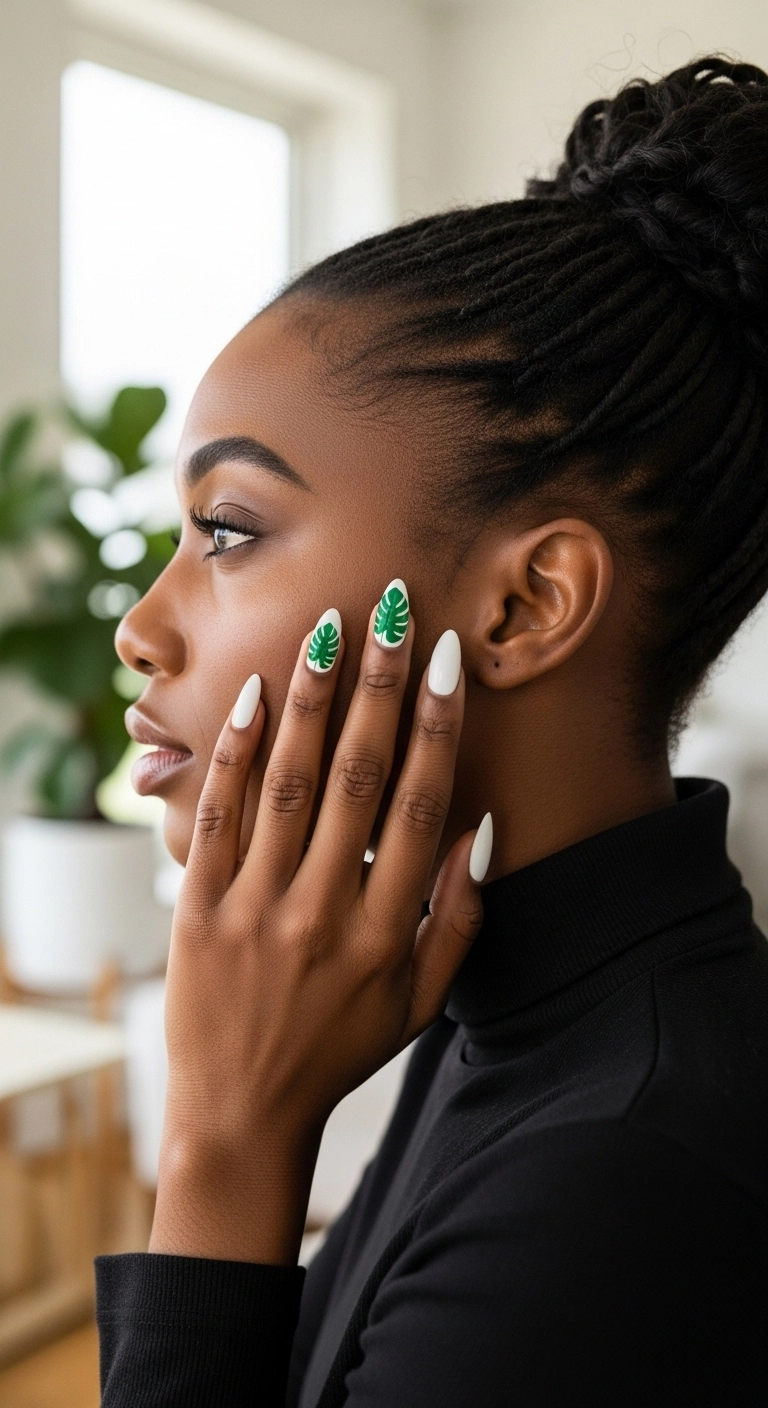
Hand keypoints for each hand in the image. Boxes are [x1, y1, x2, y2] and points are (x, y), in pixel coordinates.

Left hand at [150, 596, 491, 1263]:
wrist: (240, 1113)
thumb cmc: (340, 1050)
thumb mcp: (420, 1003)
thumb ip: (458, 920)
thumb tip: (482, 830)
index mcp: (386, 931)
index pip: (419, 807)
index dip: (436, 727)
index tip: (447, 661)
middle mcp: (324, 911)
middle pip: (359, 778)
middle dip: (380, 687)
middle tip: (394, 613)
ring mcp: (256, 908)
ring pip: (289, 783)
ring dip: (312, 700)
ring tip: (330, 630)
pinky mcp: (200, 909)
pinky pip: (219, 817)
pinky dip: (234, 754)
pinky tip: (254, 697)